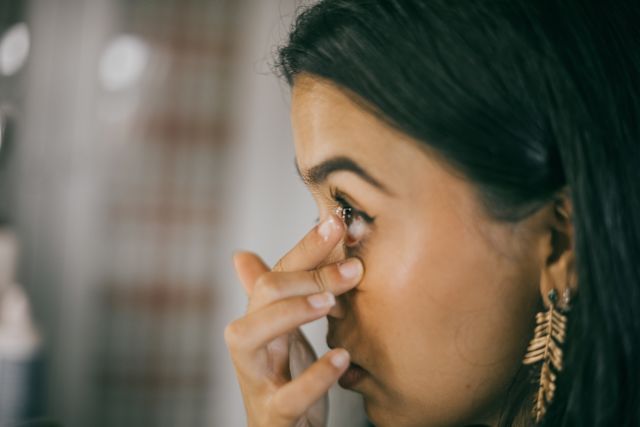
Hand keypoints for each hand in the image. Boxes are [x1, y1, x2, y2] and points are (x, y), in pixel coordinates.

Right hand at [225, 213, 363, 426]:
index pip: (279, 271)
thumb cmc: (283, 378)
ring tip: (332, 303)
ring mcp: (257, 380)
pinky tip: (342, 358)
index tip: (338, 222)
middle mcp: (251, 345)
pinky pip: (286, 397)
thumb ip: (276, 295)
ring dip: (291, 312)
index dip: (307, 247)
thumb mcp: (282, 334)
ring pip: (249, 337)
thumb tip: (241, 254)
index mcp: (259, 320)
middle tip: (352, 268)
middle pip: (261, 294)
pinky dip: (315, 377)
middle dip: (304, 275)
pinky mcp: (272, 417)